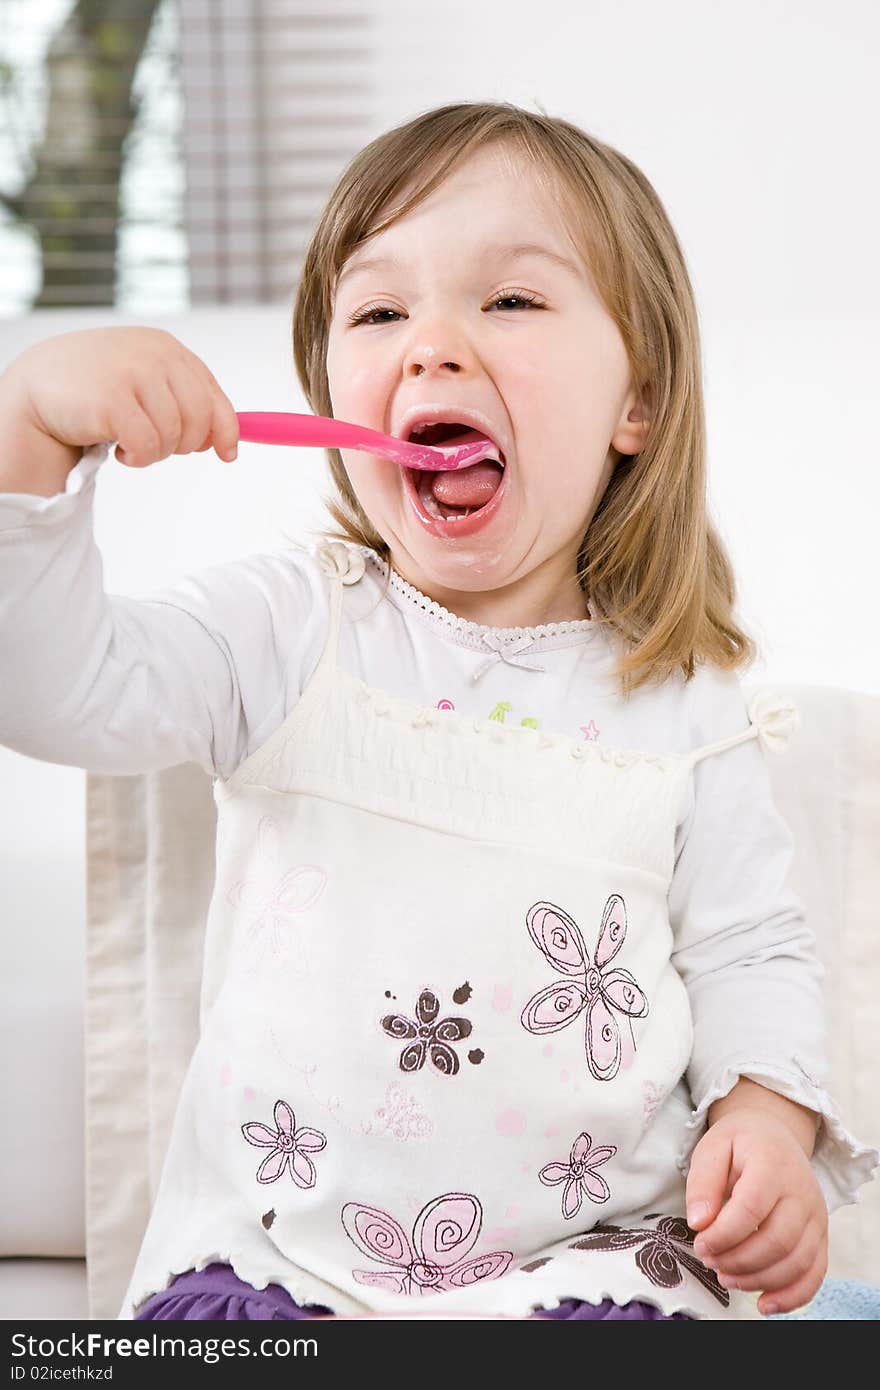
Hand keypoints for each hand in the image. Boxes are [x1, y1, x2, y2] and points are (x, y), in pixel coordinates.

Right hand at [4, 326, 238, 469]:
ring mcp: (133, 374)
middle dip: (185, 445)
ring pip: (174, 436)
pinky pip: (149, 447)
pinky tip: (121, 452)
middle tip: (159, 447)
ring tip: (132, 445)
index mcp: (168, 348)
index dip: (226, 430)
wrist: (39, 386)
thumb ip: (183, 400)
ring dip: (157, 453)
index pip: (213, 395)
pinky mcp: (113, 400)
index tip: (228, 454)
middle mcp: (155, 355)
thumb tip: (227, 442)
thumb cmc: (96, 388)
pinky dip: (139, 459)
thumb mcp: (144, 381)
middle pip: (200, 419)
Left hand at [685, 1108, 827, 1314]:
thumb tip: (698, 1223)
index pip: (751, 1209)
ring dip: (758, 1280)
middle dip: (738, 1261)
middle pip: (776, 1241)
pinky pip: (815, 1273)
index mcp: (772, 1164)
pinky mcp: (821, 1235)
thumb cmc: (739, 1143)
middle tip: (709, 1261)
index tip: (700, 1243)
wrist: (774, 1135)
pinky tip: (764, 1304)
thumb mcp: (712, 1148)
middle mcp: (802, 1192)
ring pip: (796, 1262)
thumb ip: (702, 1183)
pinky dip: (792, 1296)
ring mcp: (816, 1215)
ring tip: (727, 1278)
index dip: (723, 1234)